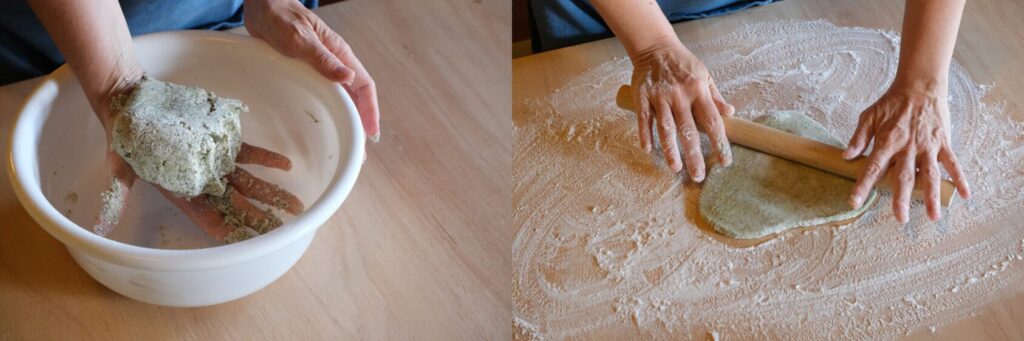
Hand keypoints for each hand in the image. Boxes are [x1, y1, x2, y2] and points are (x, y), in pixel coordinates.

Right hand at [91, 75, 303, 242]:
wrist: (131, 102)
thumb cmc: (123, 138)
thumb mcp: (118, 168)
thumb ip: (116, 196)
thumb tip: (101, 226)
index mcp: (180, 191)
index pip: (208, 217)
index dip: (227, 230)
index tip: (246, 242)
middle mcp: (202, 180)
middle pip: (236, 204)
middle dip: (259, 218)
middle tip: (282, 230)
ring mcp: (215, 161)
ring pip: (248, 182)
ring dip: (271, 192)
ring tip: (295, 205)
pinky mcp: (221, 141)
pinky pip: (249, 154)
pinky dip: (267, 159)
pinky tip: (286, 165)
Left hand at [244, 0, 379, 140]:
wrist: (262, 5)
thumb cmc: (280, 17)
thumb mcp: (300, 39)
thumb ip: (323, 59)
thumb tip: (348, 78)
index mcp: (340, 53)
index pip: (364, 85)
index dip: (370, 110)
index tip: (371, 133)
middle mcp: (335, 61)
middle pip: (356, 95)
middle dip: (361, 121)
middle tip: (360, 149)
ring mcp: (322, 67)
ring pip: (342, 96)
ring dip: (347, 117)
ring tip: (347, 141)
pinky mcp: (308, 70)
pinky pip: (325, 93)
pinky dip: (330, 110)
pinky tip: (326, 122)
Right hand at [630, 40, 733, 180]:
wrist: (655, 47)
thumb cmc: (683, 64)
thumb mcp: (704, 75)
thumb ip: (715, 97)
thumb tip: (730, 114)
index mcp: (699, 90)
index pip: (712, 121)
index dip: (719, 143)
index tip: (725, 162)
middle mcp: (680, 95)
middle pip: (688, 130)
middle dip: (694, 155)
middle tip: (698, 176)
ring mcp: (659, 97)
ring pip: (665, 128)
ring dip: (669, 150)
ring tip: (675, 168)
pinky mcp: (641, 97)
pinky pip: (643, 119)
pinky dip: (645, 135)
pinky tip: (648, 150)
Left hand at [843, 82, 969, 222]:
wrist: (920, 85)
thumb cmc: (892, 102)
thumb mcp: (868, 116)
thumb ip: (858, 138)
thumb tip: (845, 157)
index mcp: (886, 142)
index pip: (871, 168)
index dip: (862, 186)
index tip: (854, 202)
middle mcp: (907, 147)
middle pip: (904, 177)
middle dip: (901, 199)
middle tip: (901, 219)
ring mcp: (927, 146)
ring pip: (930, 175)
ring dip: (932, 196)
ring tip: (934, 217)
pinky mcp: (943, 143)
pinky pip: (952, 163)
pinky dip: (959, 178)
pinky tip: (963, 195)